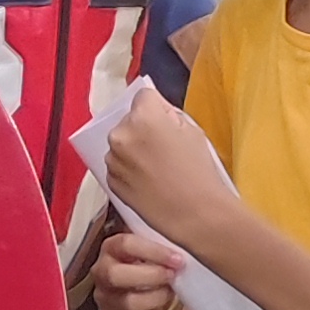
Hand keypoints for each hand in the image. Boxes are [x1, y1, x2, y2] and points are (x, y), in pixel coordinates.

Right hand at [90, 217, 187, 309]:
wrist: (152, 284)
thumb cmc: (157, 261)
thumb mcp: (158, 241)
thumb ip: (165, 232)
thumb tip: (192, 213)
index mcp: (112, 246)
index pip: (126, 245)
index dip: (153, 252)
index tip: (177, 259)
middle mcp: (102, 271)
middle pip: (116, 275)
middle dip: (151, 276)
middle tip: (173, 276)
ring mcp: (104, 296)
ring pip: (127, 302)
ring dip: (155, 298)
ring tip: (171, 291)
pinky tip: (163, 305)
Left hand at [97, 79, 234, 257]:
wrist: (194, 213)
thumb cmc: (198, 172)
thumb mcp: (192, 130)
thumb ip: (169, 115)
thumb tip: (157, 111)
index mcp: (143, 117)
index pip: (143, 96)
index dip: (157, 108)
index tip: (165, 121)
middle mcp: (121, 135)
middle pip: (129, 120)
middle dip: (142, 128)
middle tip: (165, 147)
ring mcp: (113, 159)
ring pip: (122, 143)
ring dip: (133, 150)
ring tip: (158, 167)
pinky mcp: (110, 180)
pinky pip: (118, 165)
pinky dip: (129, 169)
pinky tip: (149, 180)